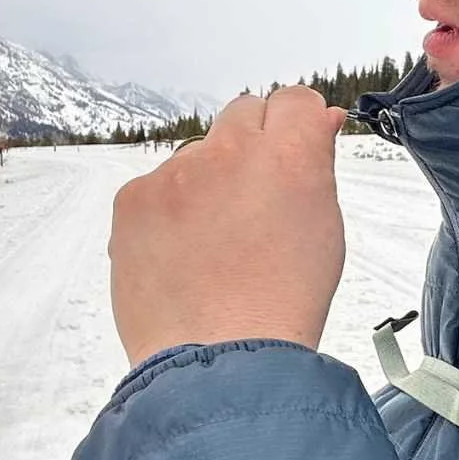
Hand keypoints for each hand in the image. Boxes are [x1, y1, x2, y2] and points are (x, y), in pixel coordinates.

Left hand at [109, 85, 348, 365]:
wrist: (220, 359)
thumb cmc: (282, 306)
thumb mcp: (324, 230)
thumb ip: (317, 167)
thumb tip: (317, 125)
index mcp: (288, 156)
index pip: (294, 99)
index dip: (296, 122)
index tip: (294, 141)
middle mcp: (229, 152)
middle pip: (243, 113)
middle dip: (252, 143)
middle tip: (253, 197)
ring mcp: (176, 173)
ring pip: (196, 157)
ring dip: (206, 184)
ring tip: (214, 248)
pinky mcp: (134, 198)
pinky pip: (156, 189)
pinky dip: (168, 214)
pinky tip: (181, 257)